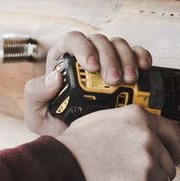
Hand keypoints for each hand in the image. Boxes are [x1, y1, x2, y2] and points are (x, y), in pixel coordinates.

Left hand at [23, 31, 153, 136]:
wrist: (82, 141)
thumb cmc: (57, 124)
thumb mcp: (37, 115)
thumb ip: (35, 94)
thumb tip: (54, 77)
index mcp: (63, 59)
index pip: (73, 40)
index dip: (84, 48)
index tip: (92, 67)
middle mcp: (86, 55)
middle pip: (99, 40)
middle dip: (109, 57)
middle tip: (114, 79)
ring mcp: (107, 59)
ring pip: (119, 44)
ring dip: (126, 58)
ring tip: (129, 80)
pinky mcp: (125, 66)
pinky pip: (135, 52)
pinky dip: (141, 56)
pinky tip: (144, 68)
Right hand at [57, 105, 179, 180]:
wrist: (62, 169)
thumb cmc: (74, 147)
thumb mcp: (101, 120)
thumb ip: (125, 124)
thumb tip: (136, 132)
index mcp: (138, 119)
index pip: (174, 133)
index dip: (175, 149)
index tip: (172, 157)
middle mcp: (147, 139)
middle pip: (169, 164)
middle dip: (158, 175)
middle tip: (141, 180)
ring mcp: (146, 165)